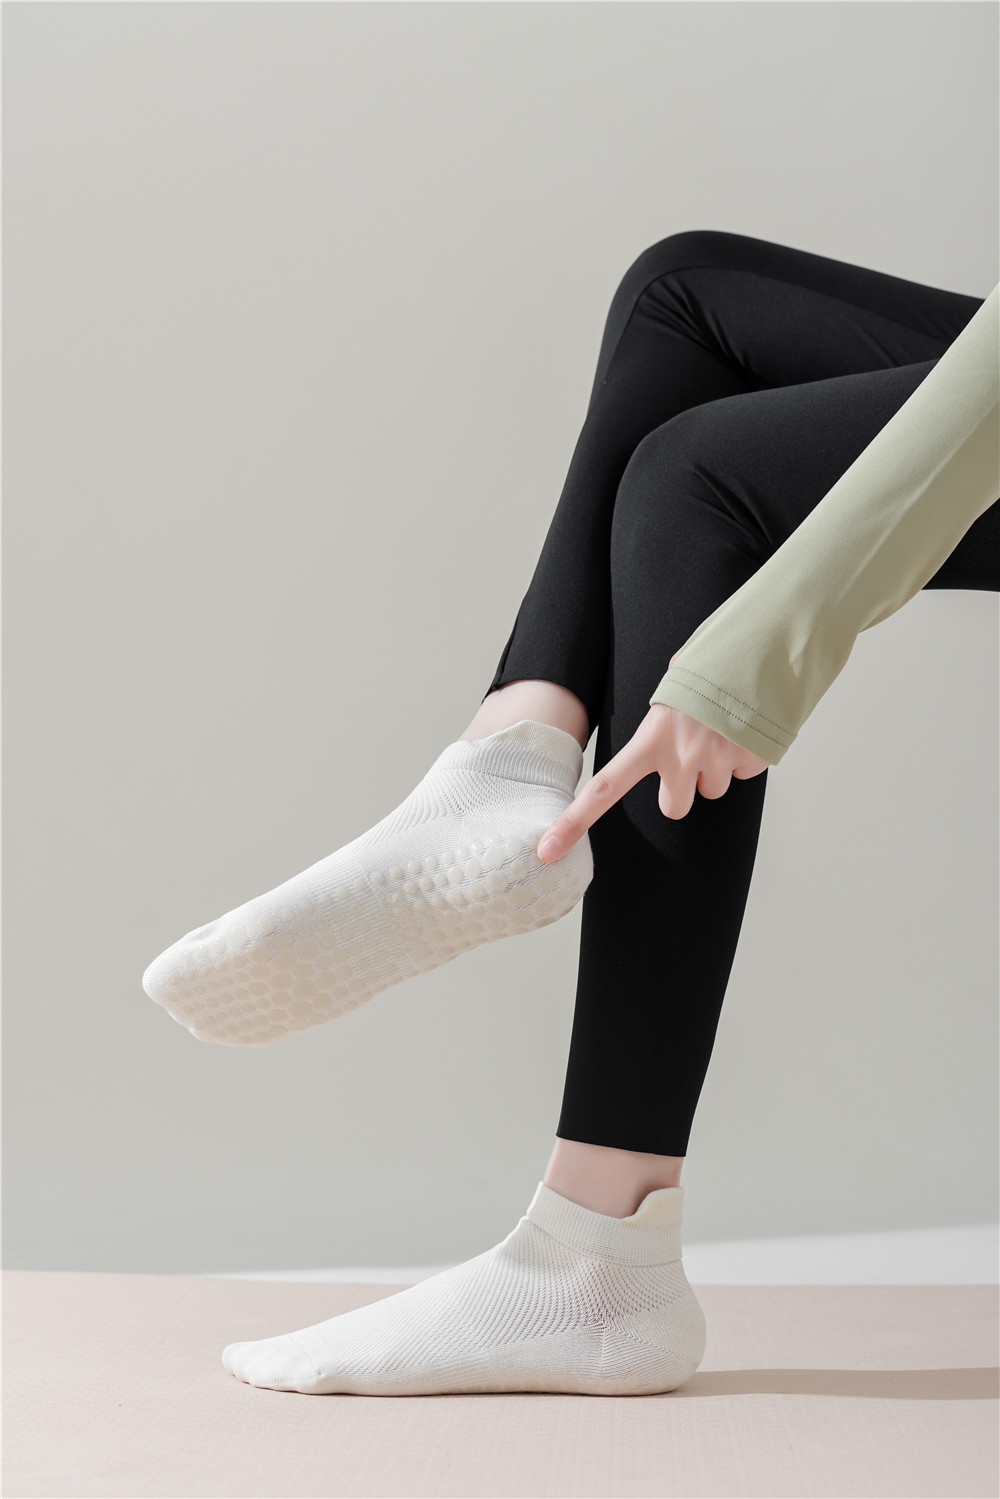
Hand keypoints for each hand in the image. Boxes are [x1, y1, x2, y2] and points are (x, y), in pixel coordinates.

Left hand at [535, 654, 769, 861]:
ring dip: (715, 768)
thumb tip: (657, 727)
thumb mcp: (670, 688)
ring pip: (711, 791)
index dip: (572, 822)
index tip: (547, 851)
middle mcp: (681, 758)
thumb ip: (659, 719)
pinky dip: (743, 756)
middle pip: (674, 808)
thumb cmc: (707, 667)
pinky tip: (743, 729)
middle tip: (690, 753)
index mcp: (650, 738)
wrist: (757, 649)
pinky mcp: (749, 760)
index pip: (603, 789)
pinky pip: (743, 773)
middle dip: (681, 788)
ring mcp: (717, 762)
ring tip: (720, 731)